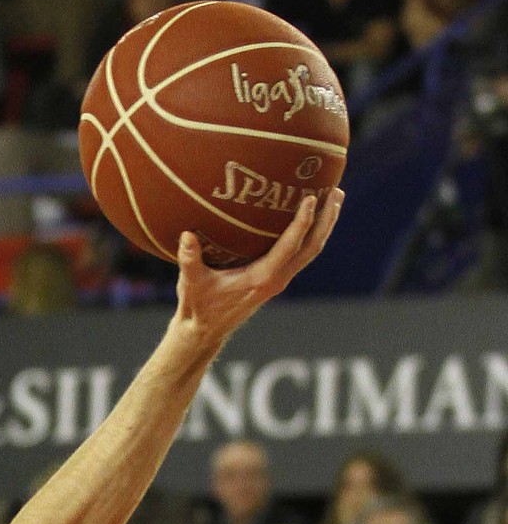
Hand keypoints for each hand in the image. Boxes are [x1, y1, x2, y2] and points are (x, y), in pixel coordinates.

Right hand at [175, 189, 341, 351]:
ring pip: (311, 250)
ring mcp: (279, 280)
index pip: (290, 246)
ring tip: (335, 198)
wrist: (205, 332)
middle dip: (326, 220)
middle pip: (312, 247)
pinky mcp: (276, 279)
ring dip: (324, 225)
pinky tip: (312, 217)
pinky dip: (311, 234)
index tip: (312, 197)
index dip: (303, 221)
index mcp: (261, 278)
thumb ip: (189, 259)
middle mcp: (276, 279)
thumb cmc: (198, 307)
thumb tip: (187, 234)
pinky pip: (301, 254)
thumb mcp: (191, 283)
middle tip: (336, 191)